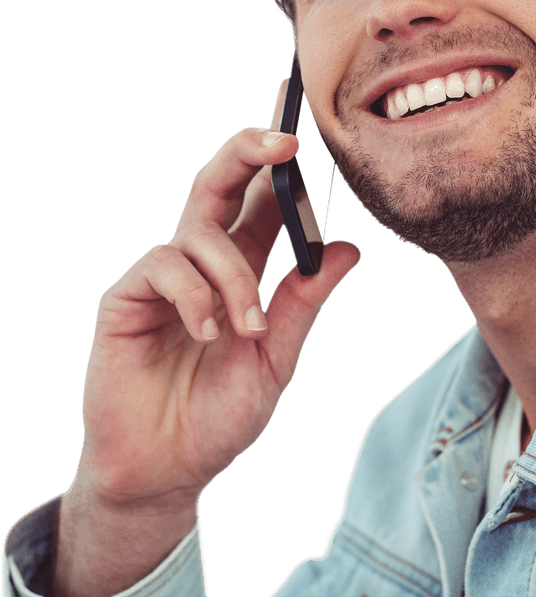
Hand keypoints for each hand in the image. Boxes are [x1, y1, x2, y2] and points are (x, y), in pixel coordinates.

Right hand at [72, 80, 358, 512]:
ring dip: (233, 276)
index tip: (308, 127)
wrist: (168, 469)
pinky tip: (207, 332)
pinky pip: (163, 267)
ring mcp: (163, 278)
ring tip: (246, 329)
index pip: (262, 201)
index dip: (280, 163)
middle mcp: (202, 263)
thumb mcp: (276, 357)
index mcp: (244, 268)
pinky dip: (194, 295)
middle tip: (285, 142)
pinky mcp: (126, 298)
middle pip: (219, 183)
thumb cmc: (222, 415)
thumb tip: (348, 247)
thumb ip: (304, 301)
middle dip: (248, 151)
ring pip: (199, 231)